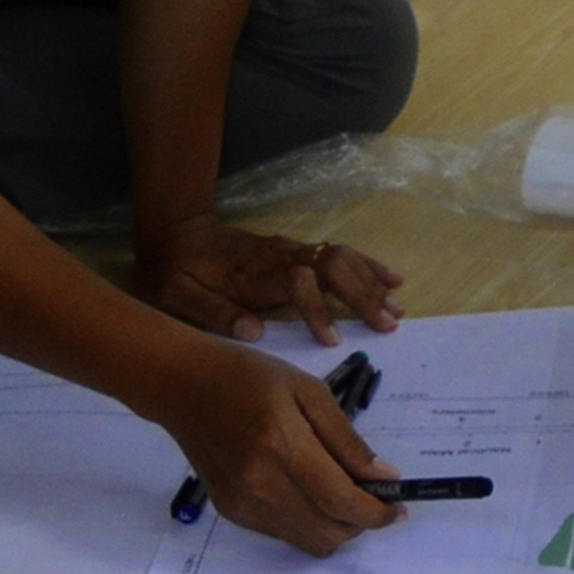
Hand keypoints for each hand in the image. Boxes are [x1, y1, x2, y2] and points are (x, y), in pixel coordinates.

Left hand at [136, 212, 402, 344]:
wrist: (176, 233)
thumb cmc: (175, 272)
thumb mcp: (177, 295)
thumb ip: (213, 312)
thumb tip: (252, 333)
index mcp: (255, 273)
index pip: (298, 285)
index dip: (318, 311)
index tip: (332, 340)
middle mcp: (282, 257)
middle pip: (333, 267)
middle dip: (363, 295)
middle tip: (389, 324)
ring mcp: (293, 250)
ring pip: (343, 258)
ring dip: (372, 282)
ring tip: (397, 308)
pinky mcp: (297, 250)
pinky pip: (341, 254)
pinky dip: (369, 265)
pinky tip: (391, 278)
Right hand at [151, 341, 401, 555]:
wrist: (185, 388)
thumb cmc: (252, 376)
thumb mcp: (310, 391)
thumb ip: (347, 439)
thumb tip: (383, 477)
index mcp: (283, 446)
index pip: (339, 501)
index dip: (375, 513)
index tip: (399, 510)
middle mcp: (260, 486)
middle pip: (326, 533)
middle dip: (360, 524)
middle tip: (375, 498)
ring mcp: (242, 505)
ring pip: (306, 541)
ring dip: (335, 527)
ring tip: (346, 491)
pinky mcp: (230, 513)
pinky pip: (282, 533)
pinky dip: (307, 521)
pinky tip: (311, 489)